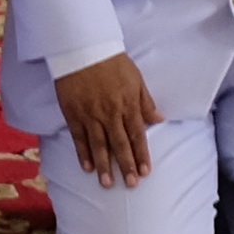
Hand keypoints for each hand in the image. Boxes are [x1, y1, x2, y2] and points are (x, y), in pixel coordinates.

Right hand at [56, 55, 161, 186]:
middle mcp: (110, 113)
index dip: (141, 154)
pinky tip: (87, 167)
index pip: (137, 135)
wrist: (83, 48)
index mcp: (127, 104)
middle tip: (131, 184)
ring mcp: (90, 115)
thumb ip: (146, 101)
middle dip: (126, 166)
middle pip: (120, 144)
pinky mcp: (73, 114)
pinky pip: (79, 138)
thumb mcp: (136, 78)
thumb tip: (160, 119)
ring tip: (108, 183)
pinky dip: (83, 153)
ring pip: (99, 145)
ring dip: (104, 166)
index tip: (146, 171)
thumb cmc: (112, 62)